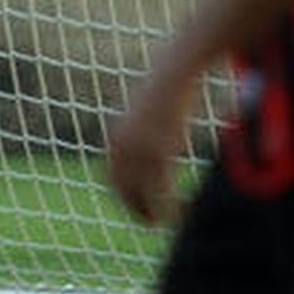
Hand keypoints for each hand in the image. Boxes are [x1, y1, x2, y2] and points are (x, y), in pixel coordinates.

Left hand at [107, 54, 198, 224]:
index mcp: (115, 141)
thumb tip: (147, 156)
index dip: (125, 197)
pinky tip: (178, 211)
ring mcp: (139, 152)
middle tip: (151, 221)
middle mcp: (122, 149)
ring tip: (165, 221)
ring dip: (153, 214)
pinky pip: (161, 191)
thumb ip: (140, 136)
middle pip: (125, 192)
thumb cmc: (163, 92)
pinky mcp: (159, 153)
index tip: (138, 208)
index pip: (114, 179)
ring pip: (143, 197)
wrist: (174, 71)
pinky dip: (168, 207)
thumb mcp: (146, 116)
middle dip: (137, 210)